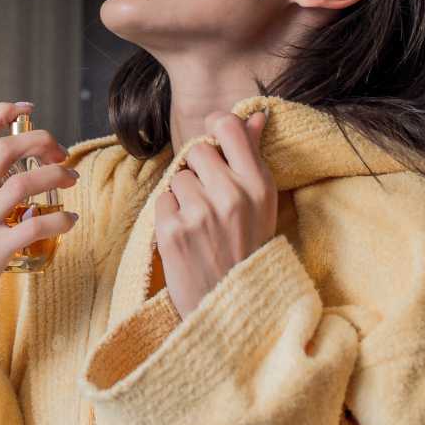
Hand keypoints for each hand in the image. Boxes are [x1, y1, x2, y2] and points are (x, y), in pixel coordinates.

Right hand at [0, 101, 79, 357]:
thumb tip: (15, 180)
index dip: (1, 113)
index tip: (27, 106)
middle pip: (3, 149)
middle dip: (38, 140)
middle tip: (61, 153)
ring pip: (20, 183)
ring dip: (54, 176)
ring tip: (72, 181)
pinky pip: (32, 227)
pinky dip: (58, 219)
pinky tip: (70, 221)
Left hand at [155, 109, 275, 318]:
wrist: (232, 309)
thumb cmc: (248, 252)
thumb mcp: (263, 205)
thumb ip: (253, 157)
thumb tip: (254, 115)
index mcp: (258, 185)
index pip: (228, 127)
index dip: (216, 127)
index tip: (215, 141)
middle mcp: (230, 195)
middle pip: (197, 150)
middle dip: (199, 170)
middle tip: (211, 200)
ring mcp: (199, 212)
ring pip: (177, 176)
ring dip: (183, 195)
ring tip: (201, 224)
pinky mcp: (171, 230)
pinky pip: (162, 200)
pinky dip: (169, 215)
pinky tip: (187, 237)